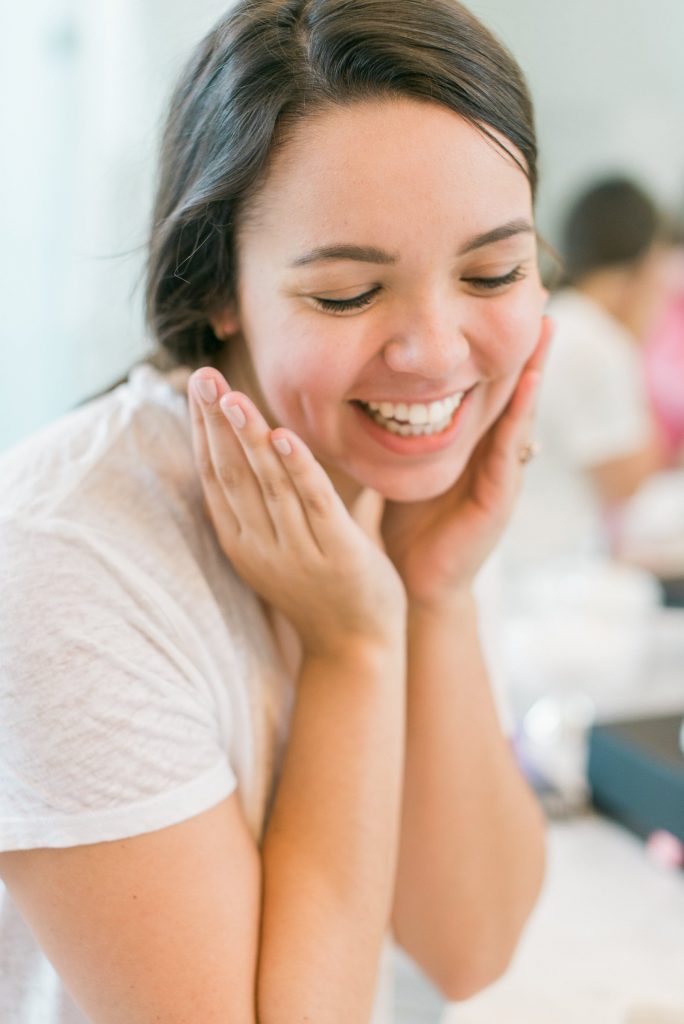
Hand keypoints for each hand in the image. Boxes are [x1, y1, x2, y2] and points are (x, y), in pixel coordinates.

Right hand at [187, 373, 405, 657]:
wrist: (357, 650)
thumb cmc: (332, 592)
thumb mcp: (301, 545)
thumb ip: (309, 499)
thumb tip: (313, 450)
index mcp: (244, 542)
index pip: (215, 477)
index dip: (204, 432)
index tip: (198, 390)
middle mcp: (260, 546)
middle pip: (231, 474)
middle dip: (215, 423)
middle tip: (202, 376)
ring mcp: (295, 552)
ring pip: (266, 484)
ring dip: (248, 437)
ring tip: (233, 397)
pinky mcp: (335, 553)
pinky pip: (312, 503)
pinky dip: (298, 468)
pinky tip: (284, 435)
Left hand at [380, 317, 553, 609]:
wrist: (415, 581)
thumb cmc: (406, 525)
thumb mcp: (401, 465)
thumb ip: (398, 431)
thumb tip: (369, 387)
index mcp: (465, 443)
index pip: (482, 386)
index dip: (491, 348)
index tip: (496, 300)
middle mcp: (488, 453)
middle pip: (510, 390)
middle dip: (525, 347)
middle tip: (541, 298)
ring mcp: (499, 473)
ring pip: (520, 412)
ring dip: (535, 369)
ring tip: (547, 327)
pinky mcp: (500, 496)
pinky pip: (510, 449)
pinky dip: (521, 415)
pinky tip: (528, 383)